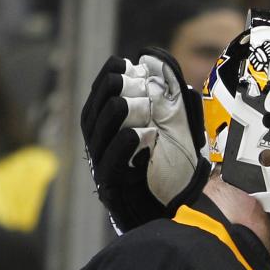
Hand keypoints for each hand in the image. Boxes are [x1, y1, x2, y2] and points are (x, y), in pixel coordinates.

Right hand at [80, 47, 208, 232]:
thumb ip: (169, 96)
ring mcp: (104, 168)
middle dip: (108, 93)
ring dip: (115, 116)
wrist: (176, 210)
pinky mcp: (112, 188)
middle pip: (94, 115)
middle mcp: (100, 147)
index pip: (99, 99)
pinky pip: (111, 164)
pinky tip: (139, 132)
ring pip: (99, 137)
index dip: (106, 79)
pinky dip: (124, 146)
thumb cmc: (174, 166)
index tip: (121, 63)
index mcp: (110, 130)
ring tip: (130, 102)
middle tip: (127, 79)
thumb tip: (158, 59)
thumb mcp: (176, 126)